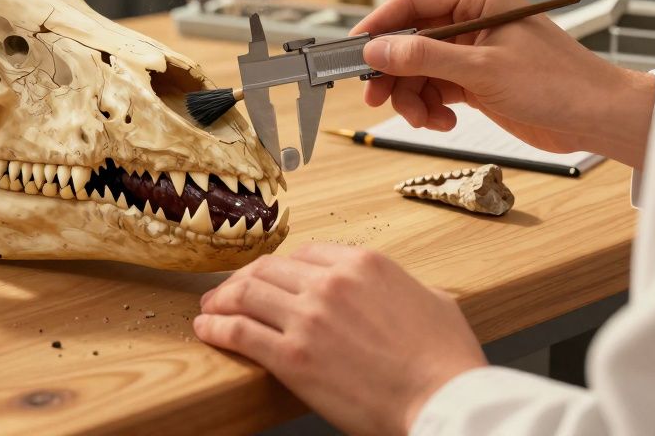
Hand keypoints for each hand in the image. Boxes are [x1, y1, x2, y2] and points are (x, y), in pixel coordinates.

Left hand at [195, 245, 486, 435]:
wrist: (444, 402)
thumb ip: (404, 287)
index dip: (279, 267)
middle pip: (268, 269)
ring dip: (221, 301)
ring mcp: (308, 318)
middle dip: (243, 280)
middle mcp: (330, 283)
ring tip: (209, 310)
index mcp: (363, 264)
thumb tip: (399, 292)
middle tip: (228, 294)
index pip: (304, 253)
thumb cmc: (447, 362)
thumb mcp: (434, 301)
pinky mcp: (292, 356)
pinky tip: (207, 330)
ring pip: (246, 294)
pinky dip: (216, 328)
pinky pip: (239, 331)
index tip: (268, 278)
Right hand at [352, 0, 654, 166]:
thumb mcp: (482, 69)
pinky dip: (430, 108)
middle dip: (392, 72)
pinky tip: (443, 121)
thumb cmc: (557, 83)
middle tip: (376, 98)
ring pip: (416, 69)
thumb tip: (377, 49)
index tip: (354, 50)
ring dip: (412, 97)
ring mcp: (471, 50)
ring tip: (424, 119)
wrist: (596, 118)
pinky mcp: (474, 78)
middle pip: (408, 40)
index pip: (412, 2)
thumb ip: (424, 56)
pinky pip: (433, 89)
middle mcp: (471, 19)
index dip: (378, 26)